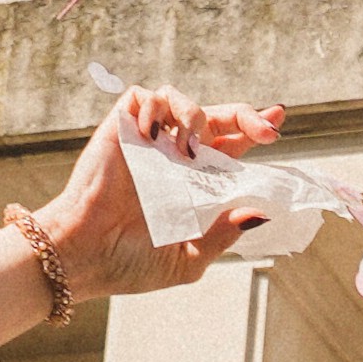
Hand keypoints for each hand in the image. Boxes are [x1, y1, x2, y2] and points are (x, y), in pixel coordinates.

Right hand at [0, 86, 291, 337]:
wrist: (86, 256)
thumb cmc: (128, 264)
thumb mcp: (188, 260)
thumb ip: (222, 234)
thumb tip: (260, 213)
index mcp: (190, 184)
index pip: (229, 148)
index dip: (253, 130)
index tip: (276, 123)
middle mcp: (171, 158)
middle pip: (215, 118)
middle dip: (245, 115)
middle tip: (266, 129)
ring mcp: (146, 142)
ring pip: (181, 101)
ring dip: (197, 116)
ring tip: (191, 150)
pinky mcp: (120, 129)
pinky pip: (144, 97)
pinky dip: (158, 108)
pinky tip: (161, 139)